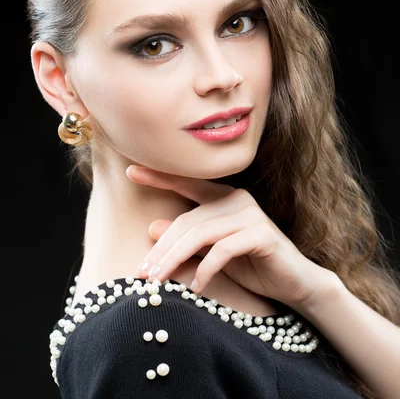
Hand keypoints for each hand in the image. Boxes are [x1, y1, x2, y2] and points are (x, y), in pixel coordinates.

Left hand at [126, 165, 337, 311]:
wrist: (293, 282)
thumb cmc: (250, 264)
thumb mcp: (211, 252)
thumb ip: (186, 240)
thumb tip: (151, 227)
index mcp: (224, 197)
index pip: (186, 184)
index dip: (159, 177)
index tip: (131, 171)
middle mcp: (237, 199)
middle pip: (188, 220)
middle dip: (161, 249)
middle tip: (141, 273)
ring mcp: (251, 215)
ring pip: (201, 234)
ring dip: (175, 260)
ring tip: (158, 281)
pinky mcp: (261, 235)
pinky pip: (223, 250)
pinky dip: (205, 270)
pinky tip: (196, 287)